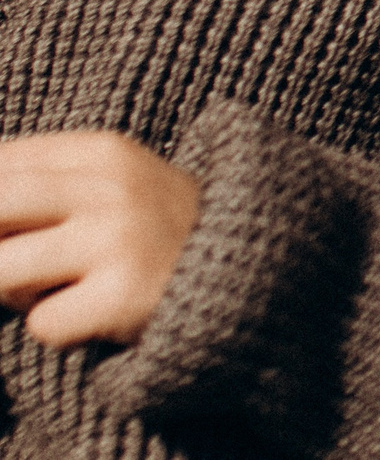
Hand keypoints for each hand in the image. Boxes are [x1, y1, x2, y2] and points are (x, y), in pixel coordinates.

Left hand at [0, 132, 200, 346]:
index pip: (3, 164)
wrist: (256, 265)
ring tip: (50, 288)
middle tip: (15, 261)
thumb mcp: (116, 180)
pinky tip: (93, 311)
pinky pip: (42, 324)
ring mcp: (118, 241)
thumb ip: (45, 181)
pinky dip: (58, 326)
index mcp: (105, 152)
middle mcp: (113, 189)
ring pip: (1, 271)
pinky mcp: (123, 297)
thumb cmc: (159, 226)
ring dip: (12, 290)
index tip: (11, 227)